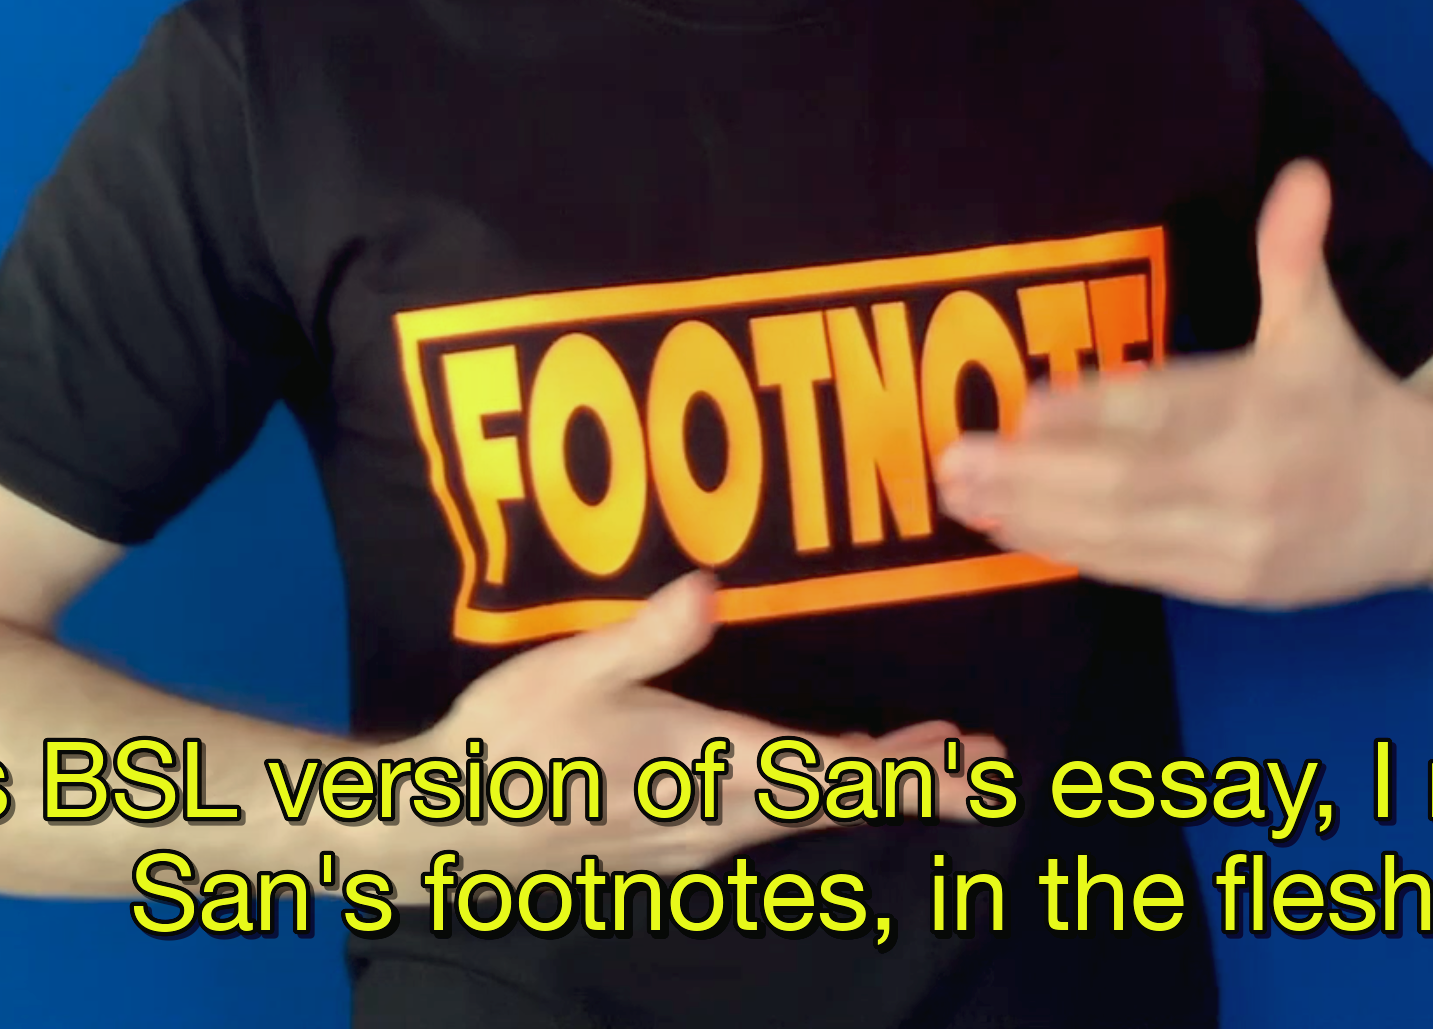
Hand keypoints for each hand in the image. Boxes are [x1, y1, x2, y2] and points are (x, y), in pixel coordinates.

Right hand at [403, 570, 1006, 876]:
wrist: (451, 825)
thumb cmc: (510, 742)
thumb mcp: (572, 670)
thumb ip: (649, 634)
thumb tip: (711, 587)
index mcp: (708, 766)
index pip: (833, 771)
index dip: (908, 766)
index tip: (972, 758)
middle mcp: (718, 814)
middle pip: (837, 798)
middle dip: (911, 777)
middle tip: (981, 761)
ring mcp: (697, 837)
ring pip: (805, 812)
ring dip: (864, 783)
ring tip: (918, 759)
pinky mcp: (673, 844)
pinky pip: (768, 822)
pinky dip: (814, 794)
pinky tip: (819, 777)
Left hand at [933, 159, 1432, 608]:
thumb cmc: (1356, 404)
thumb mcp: (1325, 327)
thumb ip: (1295, 255)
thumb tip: (1302, 173)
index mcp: (1267, 405)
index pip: (1166, 410)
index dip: (1095, 411)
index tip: (1026, 406)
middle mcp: (1247, 478)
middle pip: (1128, 480)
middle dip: (1035, 474)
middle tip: (954, 461)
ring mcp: (1236, 541)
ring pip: (1123, 532)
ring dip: (1036, 517)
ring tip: (962, 498)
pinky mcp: (1230, 585)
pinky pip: (1139, 569)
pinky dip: (1074, 553)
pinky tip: (1013, 534)